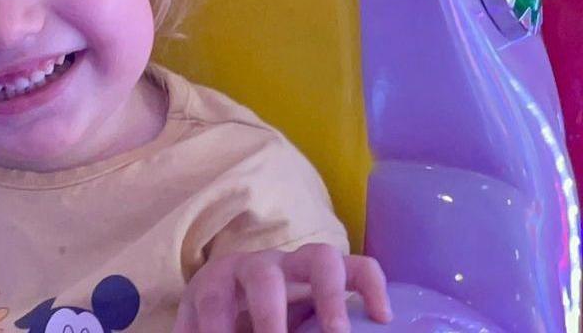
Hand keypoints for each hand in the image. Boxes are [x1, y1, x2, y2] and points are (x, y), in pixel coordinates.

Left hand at [172, 243, 392, 332]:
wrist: (241, 294)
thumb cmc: (220, 316)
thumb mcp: (201, 326)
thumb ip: (201, 332)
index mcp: (218, 279)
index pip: (210, 299)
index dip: (215, 328)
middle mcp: (258, 265)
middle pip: (263, 275)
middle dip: (269, 315)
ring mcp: (298, 264)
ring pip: (318, 258)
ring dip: (329, 296)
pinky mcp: (332, 273)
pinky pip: (359, 267)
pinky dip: (371, 286)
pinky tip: (381, 317)